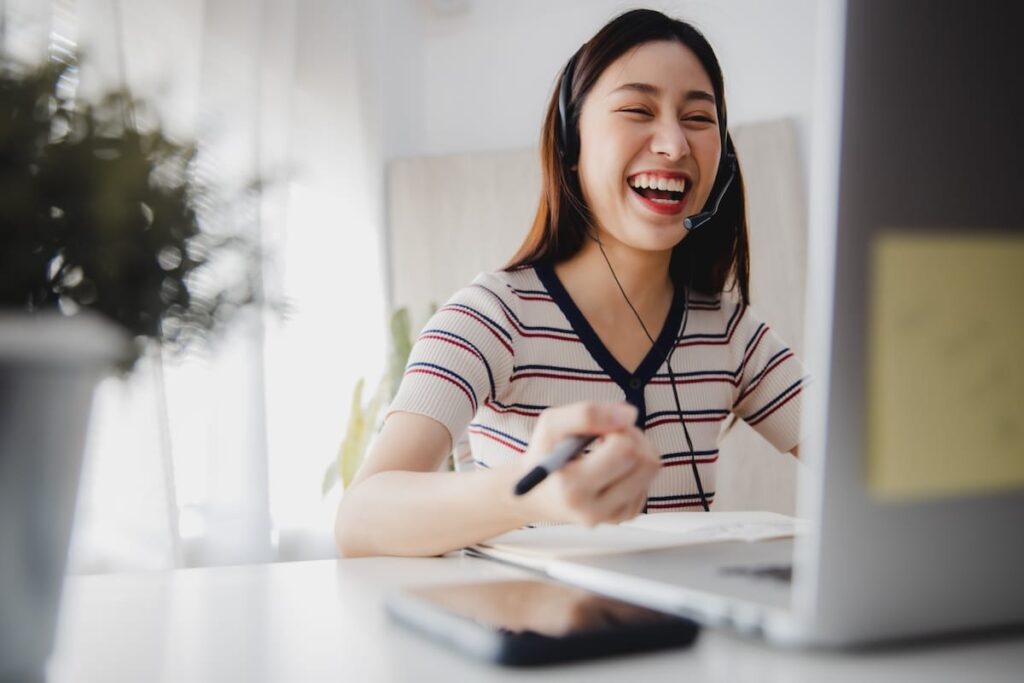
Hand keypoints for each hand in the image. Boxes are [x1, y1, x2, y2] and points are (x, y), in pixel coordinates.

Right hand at [515, 402, 660, 526]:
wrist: (538, 494)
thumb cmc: (544, 456)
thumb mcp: (551, 425)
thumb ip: (586, 413)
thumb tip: (629, 414)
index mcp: (573, 490)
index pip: (624, 451)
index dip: (618, 429)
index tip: (600, 429)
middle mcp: (595, 510)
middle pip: (645, 462)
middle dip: (632, 437)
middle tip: (608, 434)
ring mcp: (612, 516)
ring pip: (651, 469)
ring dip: (637, 448)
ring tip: (611, 446)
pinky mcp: (625, 515)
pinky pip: (648, 480)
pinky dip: (635, 465)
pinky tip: (613, 464)